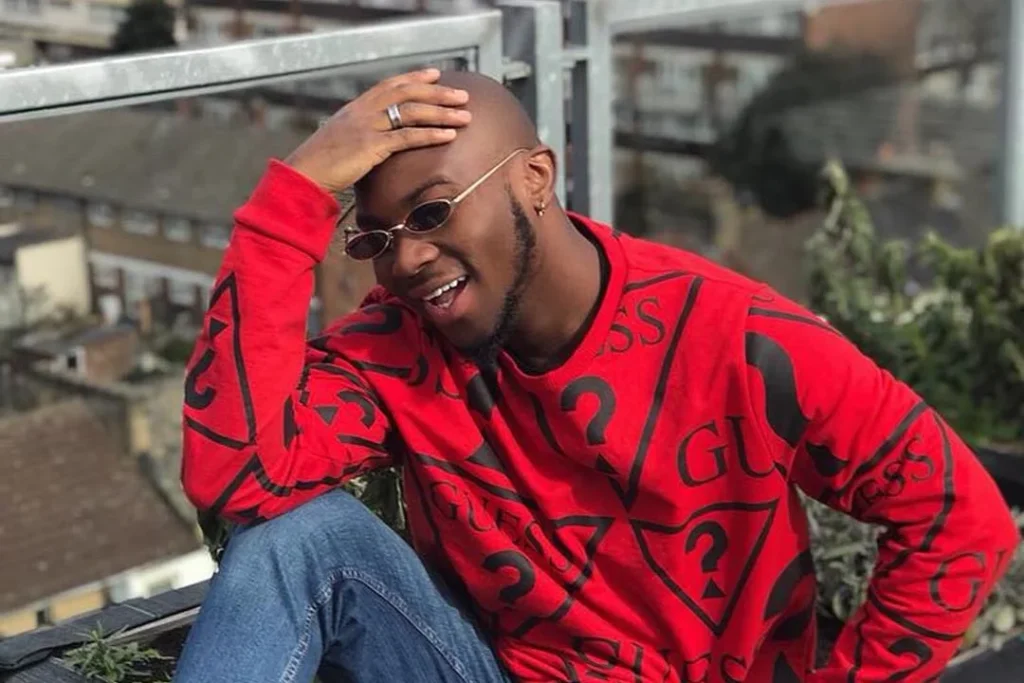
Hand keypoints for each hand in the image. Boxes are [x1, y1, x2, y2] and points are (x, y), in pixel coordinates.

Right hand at [284, 68, 470, 193]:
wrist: (303, 175)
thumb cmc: (321, 166)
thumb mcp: (340, 142)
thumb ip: (359, 137)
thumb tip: (376, 144)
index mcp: (355, 108)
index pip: (389, 85)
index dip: (414, 78)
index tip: (435, 74)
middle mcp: (363, 112)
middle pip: (406, 93)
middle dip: (437, 93)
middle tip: (462, 94)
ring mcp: (367, 127)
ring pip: (411, 112)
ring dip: (442, 113)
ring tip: (465, 115)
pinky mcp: (371, 146)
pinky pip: (407, 137)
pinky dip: (430, 134)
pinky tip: (449, 136)